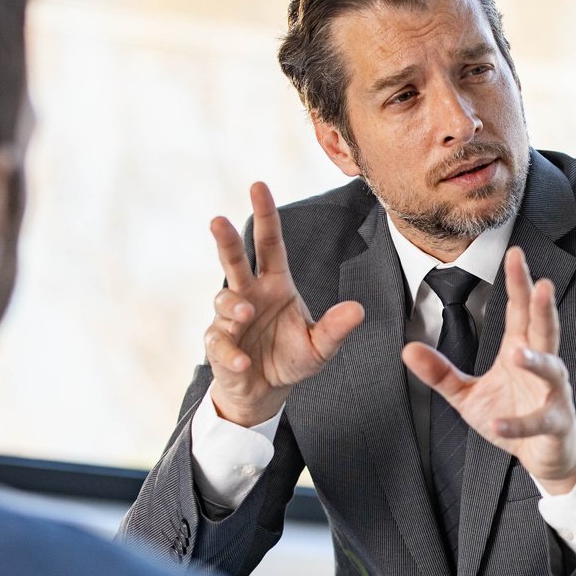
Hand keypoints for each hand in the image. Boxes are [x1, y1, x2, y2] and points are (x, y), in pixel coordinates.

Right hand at [204, 181, 364, 426]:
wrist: (266, 390)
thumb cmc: (292, 358)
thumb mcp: (321, 346)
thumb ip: (336, 328)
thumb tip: (357, 310)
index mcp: (275, 285)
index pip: (270, 244)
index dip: (265, 215)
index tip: (258, 185)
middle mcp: (249, 294)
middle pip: (235, 260)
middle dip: (225, 240)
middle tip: (218, 220)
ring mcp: (230, 318)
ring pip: (224, 300)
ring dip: (233, 306)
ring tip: (244, 314)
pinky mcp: (219, 345)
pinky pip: (220, 343)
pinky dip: (231, 352)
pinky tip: (243, 360)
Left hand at [401, 246, 575, 494]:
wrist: (545, 456)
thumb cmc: (512, 415)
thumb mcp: (468, 395)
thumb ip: (441, 373)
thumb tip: (407, 349)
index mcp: (521, 350)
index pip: (520, 311)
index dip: (518, 283)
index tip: (515, 253)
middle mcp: (542, 366)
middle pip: (543, 329)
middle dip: (541, 306)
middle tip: (540, 281)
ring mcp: (553, 395)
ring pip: (550, 371)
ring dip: (535, 363)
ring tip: (516, 355)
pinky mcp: (555, 424)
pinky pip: (537, 422)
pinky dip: (517, 424)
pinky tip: (498, 423)